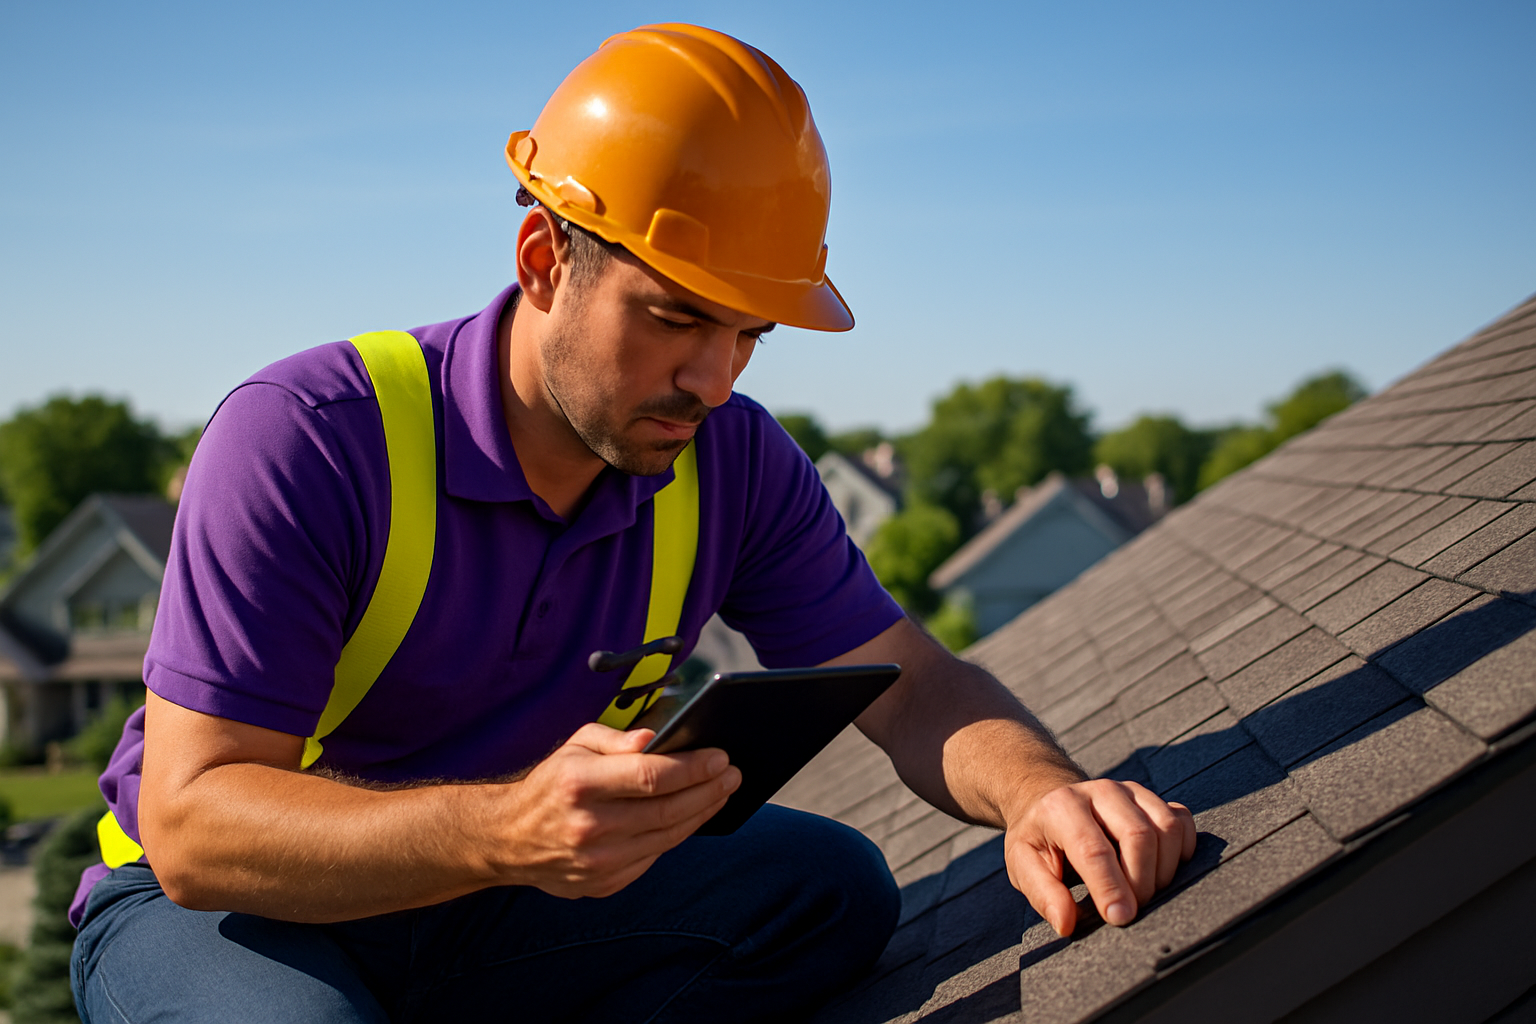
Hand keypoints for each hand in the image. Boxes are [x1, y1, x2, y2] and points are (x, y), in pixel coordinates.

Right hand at [498, 723, 740, 898]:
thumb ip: (615, 738)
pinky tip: (693, 816)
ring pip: (667, 837)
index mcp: (579, 784)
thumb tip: (654, 738)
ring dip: (702, 813)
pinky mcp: (604, 883)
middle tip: (732, 774)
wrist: (509, 840)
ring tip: (722, 792)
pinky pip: (654, 856)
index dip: (692, 767)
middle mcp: (588, 826)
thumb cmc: (551, 785)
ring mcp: (597, 861)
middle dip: (708, 789)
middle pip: (667, 810)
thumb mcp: (575, 747)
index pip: (650, 776)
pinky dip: (677, 835)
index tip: (720, 757)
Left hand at [1003, 778, 1194, 936]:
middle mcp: (1100, 791)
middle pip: (1138, 835)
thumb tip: (1066, 923)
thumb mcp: (1023, 865)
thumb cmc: (1039, 840)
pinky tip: (1163, 869)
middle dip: (1141, 882)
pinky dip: (1183, 849)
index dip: (1111, 887)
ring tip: (1144, 893)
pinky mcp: (1151, 798)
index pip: (1093, 849)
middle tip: (1131, 910)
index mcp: (1062, 807)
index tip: (1119, 918)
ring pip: (1166, 828)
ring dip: (1164, 870)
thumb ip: (1043, 894)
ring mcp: (1130, 791)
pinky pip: (1182, 820)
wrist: (1050, 803)